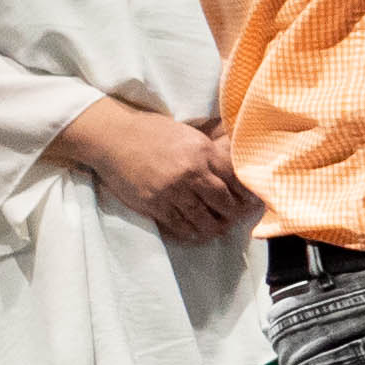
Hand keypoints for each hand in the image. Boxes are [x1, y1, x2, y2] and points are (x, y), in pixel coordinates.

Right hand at [52, 97, 260, 242]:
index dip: (245, 192)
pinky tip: (196, 233)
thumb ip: (209, 151)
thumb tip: (232, 167)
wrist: (113, 138)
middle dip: (232, 212)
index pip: (234, 177)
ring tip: (219, 229)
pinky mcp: (154, 204)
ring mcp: (172, 190)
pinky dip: (190, 231)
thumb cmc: (152, 132)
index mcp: (202, 151)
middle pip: (222, 200)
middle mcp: (191, 172)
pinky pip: (179, 224)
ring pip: (202, 217)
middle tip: (237, 218)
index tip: (250, 201)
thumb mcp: (188, 134)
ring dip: (214, 227)